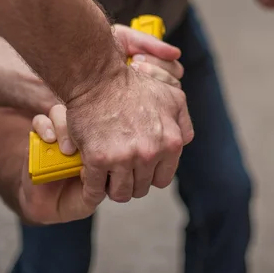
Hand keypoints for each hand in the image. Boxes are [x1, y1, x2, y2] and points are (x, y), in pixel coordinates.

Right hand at [19, 105, 96, 224]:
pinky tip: (49, 140)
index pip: (100, 118)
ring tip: (66, 149)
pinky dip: (44, 128)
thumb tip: (100, 168)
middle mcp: (76, 133)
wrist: (50, 207)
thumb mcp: (94, 194)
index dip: (102, 122)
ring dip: (62, 127)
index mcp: (94, 141)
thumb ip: (100, 182)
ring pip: (59, 112)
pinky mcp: (38, 137)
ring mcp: (56, 133)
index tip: (104, 140)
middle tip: (81, 148)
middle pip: (81, 110)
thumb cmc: (76, 196)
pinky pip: (39, 121)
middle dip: (82, 125)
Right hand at [65, 24, 191, 206]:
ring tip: (105, 172)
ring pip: (120, 193)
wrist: (99, 78)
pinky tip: (89, 175)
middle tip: (119, 166)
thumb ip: (183, 123)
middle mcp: (150, 153)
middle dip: (131, 180)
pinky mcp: (98, 160)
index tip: (138, 165)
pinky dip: (91, 188)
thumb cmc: (134, 85)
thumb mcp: (172, 97)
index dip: (149, 174)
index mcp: (171, 142)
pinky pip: (94, 190)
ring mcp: (124, 158)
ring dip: (112, 186)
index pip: (162, 179)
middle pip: (141, 188)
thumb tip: (184, 142)